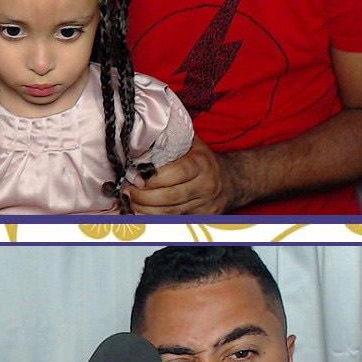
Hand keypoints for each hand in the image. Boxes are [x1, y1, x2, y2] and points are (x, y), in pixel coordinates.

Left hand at [123, 140, 243, 214]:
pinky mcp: (204, 218)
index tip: (135, 177)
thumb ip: (169, 142)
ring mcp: (206, 204)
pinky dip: (156, 218)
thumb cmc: (204, 160)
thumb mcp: (192, 144)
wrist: (234, 180)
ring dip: (146, 210)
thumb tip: (138, 140)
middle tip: (127, 192)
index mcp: (202, 164)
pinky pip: (175, 220)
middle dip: (144, 197)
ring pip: (171, 212)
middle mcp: (206, 185)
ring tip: (130, 202)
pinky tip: (142, 213)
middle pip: (171, 197)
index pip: (177, 172)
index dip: (154, 178)